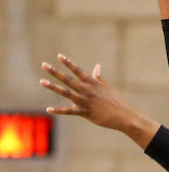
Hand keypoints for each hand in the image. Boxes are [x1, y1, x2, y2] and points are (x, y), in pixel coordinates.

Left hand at [39, 55, 158, 148]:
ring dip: (53, 87)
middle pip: (68, 79)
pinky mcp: (85, 112)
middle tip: (43, 65)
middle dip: (55, 72)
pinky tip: (48, 109)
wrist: (124, 115)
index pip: (78, 70)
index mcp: (92, 83)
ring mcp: (85, 101)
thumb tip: (97, 66)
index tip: (59, 55)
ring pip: (66, 93)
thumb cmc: (116, 101)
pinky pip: (69, 111)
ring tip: (42, 81)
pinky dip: (59, 110)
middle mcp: (87, 90)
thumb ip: (99, 77)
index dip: (68, 63)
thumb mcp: (108, 87)